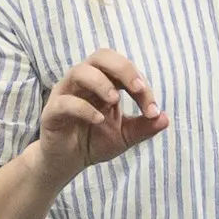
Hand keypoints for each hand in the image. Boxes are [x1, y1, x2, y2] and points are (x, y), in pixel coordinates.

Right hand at [31, 51, 169, 183]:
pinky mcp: (52, 111)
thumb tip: (166, 118)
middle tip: (138, 88)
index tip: (153, 110)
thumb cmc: (94, 141)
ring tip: (115, 101)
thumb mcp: (125, 136)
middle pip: (101, 56)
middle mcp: (84, 82)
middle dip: (122, 68)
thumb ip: (144, 127)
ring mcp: (66, 94)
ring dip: (101, 83)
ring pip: (79, 71)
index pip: (124, 70)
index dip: (141, 85)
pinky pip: (66, 102)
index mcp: (104, 82)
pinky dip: (83, 108)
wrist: (67, 162)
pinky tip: (98, 120)